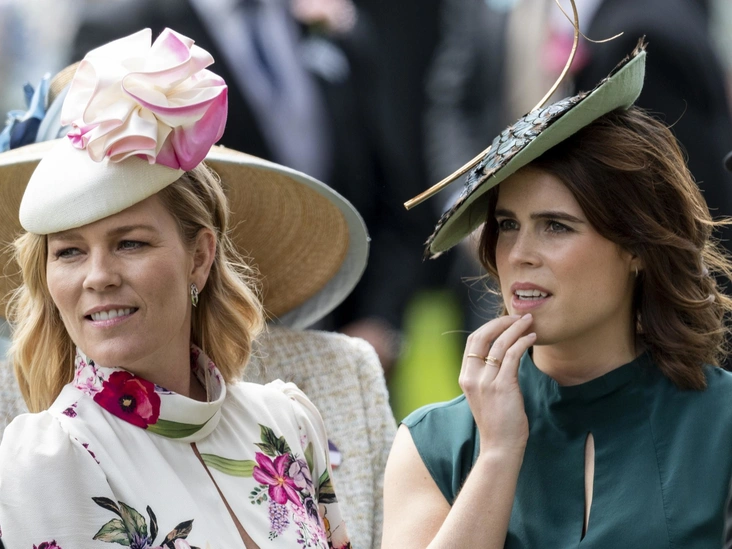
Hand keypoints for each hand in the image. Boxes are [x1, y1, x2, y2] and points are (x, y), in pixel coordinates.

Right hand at [459, 314, 535, 454]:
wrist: (500, 448)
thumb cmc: (498, 423)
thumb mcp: (485, 396)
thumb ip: (488, 377)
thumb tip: (502, 356)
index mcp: (465, 377)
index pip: (473, 342)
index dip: (489, 327)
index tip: (505, 322)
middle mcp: (471, 377)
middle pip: (481, 337)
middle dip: (500, 322)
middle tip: (518, 317)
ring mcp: (485, 382)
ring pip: (499, 343)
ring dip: (515, 328)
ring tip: (529, 322)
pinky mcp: (502, 386)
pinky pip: (512, 356)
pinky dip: (522, 342)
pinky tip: (532, 338)